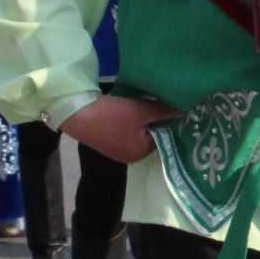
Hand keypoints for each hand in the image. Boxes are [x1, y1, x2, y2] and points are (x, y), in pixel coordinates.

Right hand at [59, 94, 179, 163]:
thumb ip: (164, 111)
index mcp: (139, 153)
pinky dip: (129, 120)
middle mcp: (129, 156)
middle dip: (154, 119)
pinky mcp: (106, 141)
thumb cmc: (111, 115)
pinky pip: (125, 130)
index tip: (173, 106)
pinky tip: (129, 107)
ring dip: (141, 118)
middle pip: (150, 135)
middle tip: (161, 101)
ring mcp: (116, 150)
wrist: (75, 112)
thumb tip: (184, 109)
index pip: (163, 136)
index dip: (168, 120)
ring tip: (146, 102)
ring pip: (138, 132)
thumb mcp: (141, 111)